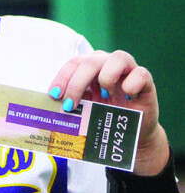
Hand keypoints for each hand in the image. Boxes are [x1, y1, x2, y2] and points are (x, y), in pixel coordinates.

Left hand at [48, 50, 168, 175]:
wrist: (132, 134)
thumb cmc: (104, 117)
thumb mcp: (84, 110)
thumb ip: (70, 104)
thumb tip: (46, 109)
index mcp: (90, 68)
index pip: (74, 63)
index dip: (62, 78)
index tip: (54, 96)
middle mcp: (107, 63)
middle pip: (90, 62)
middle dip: (76, 83)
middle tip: (69, 106)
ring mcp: (128, 70)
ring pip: (117, 58)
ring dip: (105, 78)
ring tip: (104, 97)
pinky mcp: (146, 81)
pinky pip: (141, 73)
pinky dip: (131, 84)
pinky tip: (127, 97)